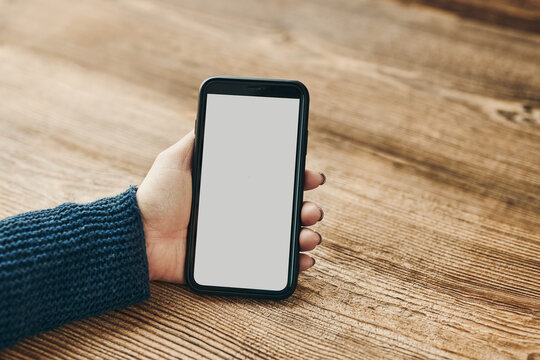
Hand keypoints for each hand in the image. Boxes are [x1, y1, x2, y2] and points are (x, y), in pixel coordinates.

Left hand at [136, 130, 325, 282]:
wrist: (140, 236)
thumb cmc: (156, 197)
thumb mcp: (175, 161)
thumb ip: (194, 141)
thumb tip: (211, 118)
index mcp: (233, 188)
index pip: (273, 181)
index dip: (296, 177)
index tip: (312, 176)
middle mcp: (242, 211)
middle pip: (285, 208)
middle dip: (307, 207)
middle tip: (311, 208)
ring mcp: (240, 237)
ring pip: (284, 236)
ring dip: (305, 234)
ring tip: (309, 234)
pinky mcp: (235, 261)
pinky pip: (270, 263)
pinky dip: (292, 263)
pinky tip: (302, 259)